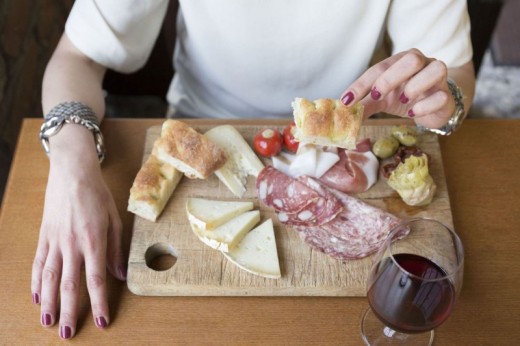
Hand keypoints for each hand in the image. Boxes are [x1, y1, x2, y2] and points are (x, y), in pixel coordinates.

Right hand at [31, 126, 125, 338]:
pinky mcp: (44, 237)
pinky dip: (37, 282)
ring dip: (49, 303)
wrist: (71, 172)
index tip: (102, 322)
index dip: (99, 302)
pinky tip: (36, 298)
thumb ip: (116, 249)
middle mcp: (72, 244)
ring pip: (50, 278)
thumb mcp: (114, 218)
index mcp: (93, 240)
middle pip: (70, 285)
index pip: (96, 279)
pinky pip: (39, 264)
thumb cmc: (97, 194)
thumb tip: (120, 275)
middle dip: (70, 311)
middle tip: (69, 334)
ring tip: (48, 323)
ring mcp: (55, 241)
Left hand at [340, 48, 455, 128]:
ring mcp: (438, 78)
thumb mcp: (382, 100)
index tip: (347, 101)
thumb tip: (345, 112)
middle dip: (390, 78)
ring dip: (414, 87)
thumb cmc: (405, 97)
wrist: (433, 106)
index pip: (380, 68)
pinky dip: (424, 106)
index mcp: (401, 61)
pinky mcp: (447, 95)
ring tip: (402, 101)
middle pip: (412, 59)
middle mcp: (422, 63)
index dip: (361, 84)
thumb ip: (365, 104)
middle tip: (376, 95)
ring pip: (435, 70)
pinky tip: (412, 113)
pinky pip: (441, 96)